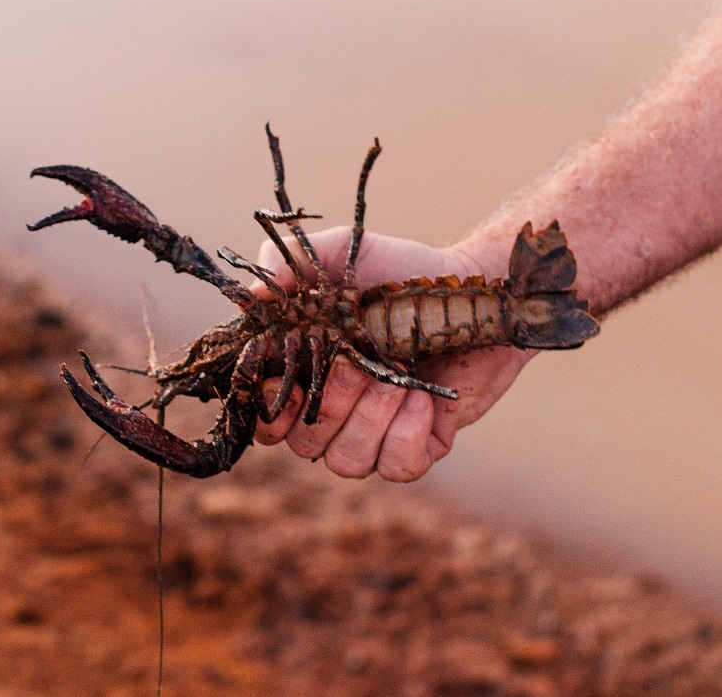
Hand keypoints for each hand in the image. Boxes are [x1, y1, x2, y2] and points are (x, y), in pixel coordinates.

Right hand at [251, 226, 535, 481]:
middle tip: (358, 365)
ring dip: (370, 420)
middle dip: (330, 405)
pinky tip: (422, 400)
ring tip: (398, 378)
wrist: (470, 287)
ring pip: (347, 463)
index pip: (266, 419)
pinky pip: (397, 468)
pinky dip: (407, 436)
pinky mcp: (420, 444)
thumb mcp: (342, 253)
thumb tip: (250, 296)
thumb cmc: (400, 270)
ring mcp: (375, 431)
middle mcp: (334, 411)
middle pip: (304, 444)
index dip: (268, 412)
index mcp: (305, 373)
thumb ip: (290, 262)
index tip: (283, 384)